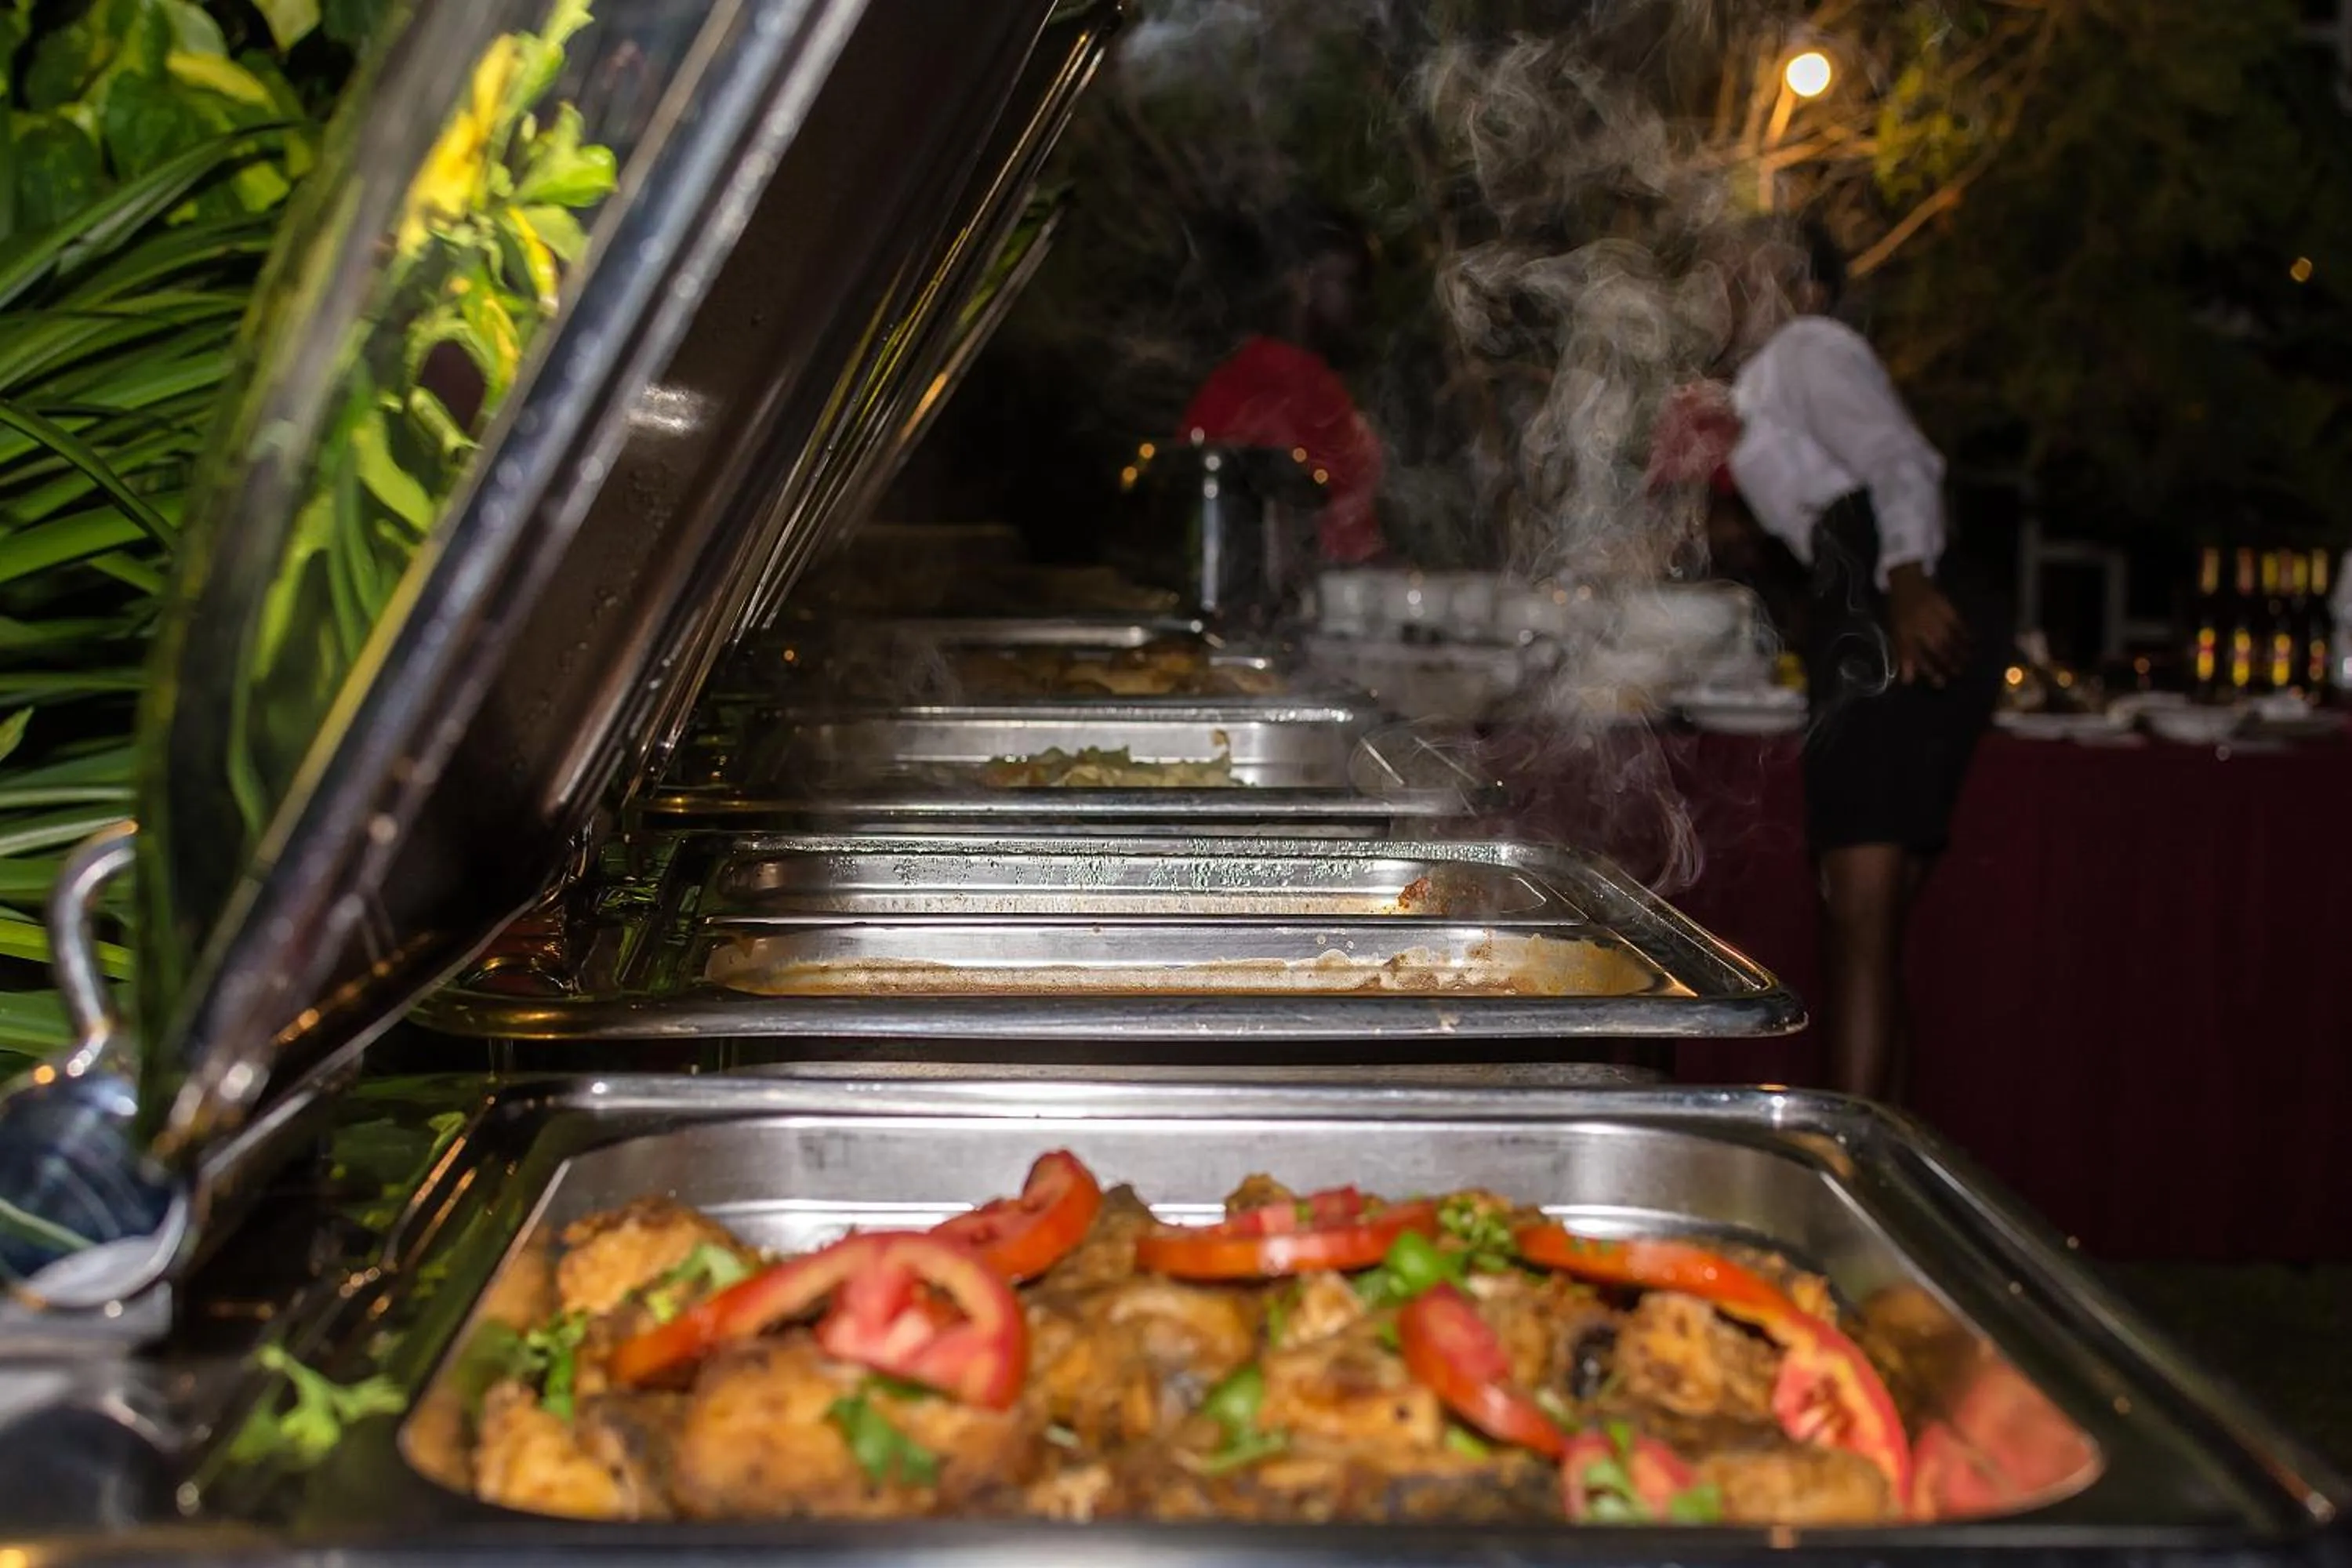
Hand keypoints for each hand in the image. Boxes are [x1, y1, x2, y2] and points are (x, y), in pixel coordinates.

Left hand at [1886, 563, 1967, 685]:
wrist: (1908, 582)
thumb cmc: (1900, 610)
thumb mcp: (1896, 632)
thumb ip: (1903, 657)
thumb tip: (1908, 681)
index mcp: (1907, 635)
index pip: (1919, 657)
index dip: (1930, 671)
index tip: (1940, 683)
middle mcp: (1922, 628)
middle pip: (1938, 650)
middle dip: (1948, 664)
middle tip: (1958, 675)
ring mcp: (1937, 619)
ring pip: (1951, 640)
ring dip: (1960, 653)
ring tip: (1967, 663)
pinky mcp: (1948, 610)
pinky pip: (1960, 626)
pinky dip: (1967, 636)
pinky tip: (1973, 644)